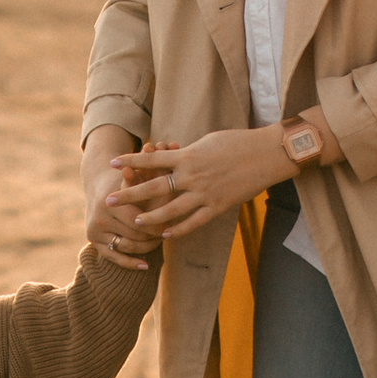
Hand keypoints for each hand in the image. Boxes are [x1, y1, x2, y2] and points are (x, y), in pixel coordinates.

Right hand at [83, 126, 159, 270]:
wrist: (98, 185)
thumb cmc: (127, 175)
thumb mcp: (139, 171)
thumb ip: (154, 164)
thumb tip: (172, 145)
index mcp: (110, 201)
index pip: (142, 220)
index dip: (159, 222)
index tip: (173, 223)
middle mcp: (99, 216)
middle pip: (135, 235)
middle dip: (153, 236)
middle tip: (168, 236)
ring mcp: (94, 230)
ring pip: (126, 247)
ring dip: (145, 248)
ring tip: (158, 246)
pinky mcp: (92, 240)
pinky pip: (113, 257)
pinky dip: (129, 262)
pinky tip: (145, 265)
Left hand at [118, 127, 295, 241]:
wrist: (267, 154)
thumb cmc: (238, 142)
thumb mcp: (207, 142)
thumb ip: (188, 154)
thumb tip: (173, 157)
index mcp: (188, 156)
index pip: (152, 159)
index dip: (131, 161)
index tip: (113, 163)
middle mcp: (192, 175)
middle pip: (154, 187)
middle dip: (130, 194)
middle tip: (109, 201)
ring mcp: (205, 193)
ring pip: (171, 209)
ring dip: (151, 217)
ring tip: (135, 223)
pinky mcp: (218, 206)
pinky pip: (194, 221)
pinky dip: (179, 229)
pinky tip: (165, 235)